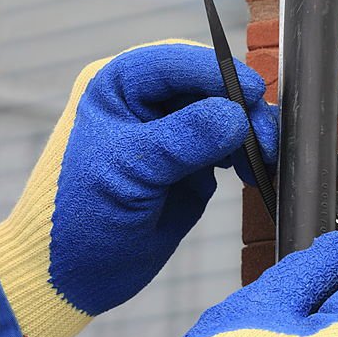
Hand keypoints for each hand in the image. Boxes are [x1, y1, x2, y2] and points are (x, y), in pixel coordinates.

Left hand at [0, 40, 277, 336]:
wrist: (71, 274)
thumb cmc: (77, 218)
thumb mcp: (128, 173)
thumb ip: (181, 140)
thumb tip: (236, 116)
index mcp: (117, 87)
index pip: (175, 62)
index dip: (217, 72)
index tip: (253, 93)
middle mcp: (147, 103)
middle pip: (209, 87)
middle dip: (243, 109)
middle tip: (266, 140)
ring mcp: (172, 135)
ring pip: (226, 118)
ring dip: (251, 136)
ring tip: (264, 163)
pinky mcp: (190, 167)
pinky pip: (229, 150)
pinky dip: (247, 158)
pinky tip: (255, 176)